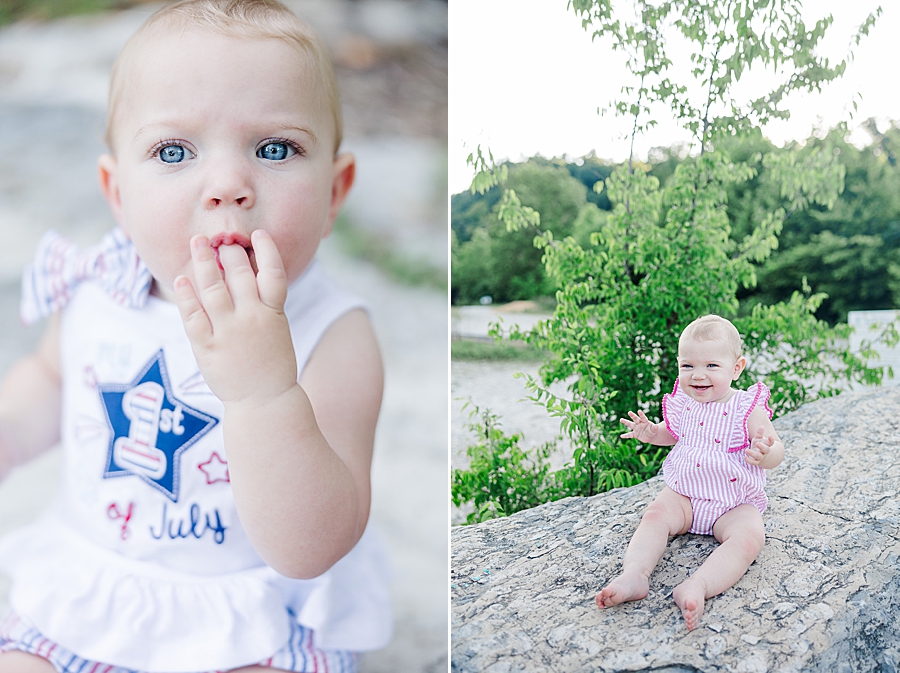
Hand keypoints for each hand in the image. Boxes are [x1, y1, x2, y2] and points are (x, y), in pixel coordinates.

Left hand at [174, 230, 297, 405]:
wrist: (265, 402)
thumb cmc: (272, 365)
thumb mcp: (278, 330)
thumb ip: (264, 305)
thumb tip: (248, 274)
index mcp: (274, 314)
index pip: (274, 273)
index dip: (267, 250)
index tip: (259, 233)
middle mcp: (252, 319)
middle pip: (239, 275)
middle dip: (229, 252)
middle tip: (220, 237)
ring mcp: (229, 333)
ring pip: (213, 289)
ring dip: (203, 262)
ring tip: (197, 243)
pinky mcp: (208, 347)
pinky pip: (193, 316)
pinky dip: (186, 295)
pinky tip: (181, 279)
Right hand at [620, 410, 656, 442]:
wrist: (651, 436)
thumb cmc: (653, 431)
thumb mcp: (655, 430)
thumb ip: (654, 428)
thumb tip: (656, 426)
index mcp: (645, 421)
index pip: (643, 417)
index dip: (641, 414)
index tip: (639, 411)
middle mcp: (639, 424)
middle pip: (635, 419)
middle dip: (633, 415)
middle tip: (629, 412)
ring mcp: (636, 428)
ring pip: (630, 424)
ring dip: (626, 422)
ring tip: (621, 419)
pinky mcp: (635, 434)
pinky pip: (630, 435)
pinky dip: (626, 436)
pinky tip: (621, 436)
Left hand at [745, 427, 774, 465]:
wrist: (761, 456)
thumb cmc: (759, 444)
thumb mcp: (758, 438)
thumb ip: (759, 432)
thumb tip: (762, 426)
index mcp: (767, 445)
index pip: (770, 442)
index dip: (771, 439)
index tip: (770, 435)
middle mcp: (764, 451)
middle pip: (766, 450)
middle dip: (762, 447)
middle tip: (757, 443)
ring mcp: (761, 457)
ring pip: (758, 456)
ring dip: (752, 454)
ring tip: (746, 450)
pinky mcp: (756, 461)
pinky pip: (753, 463)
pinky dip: (749, 460)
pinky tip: (745, 457)